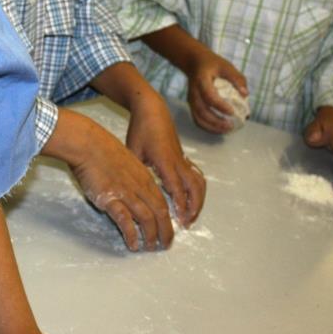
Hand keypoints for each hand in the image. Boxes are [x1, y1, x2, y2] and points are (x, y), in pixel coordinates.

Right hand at [60, 109, 174, 250]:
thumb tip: (134, 189)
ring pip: (147, 219)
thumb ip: (133, 176)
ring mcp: (126, 193)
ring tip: (150, 247)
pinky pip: (125, 221)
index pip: (162, 202)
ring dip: (151, 236)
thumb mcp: (127, 160)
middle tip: (165, 245)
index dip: (167, 219)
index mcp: (144, 177)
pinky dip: (131, 234)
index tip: (168, 229)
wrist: (88, 144)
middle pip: (160, 213)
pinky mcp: (110, 199)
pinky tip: (132, 244)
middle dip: (165, 231)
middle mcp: (139, 186)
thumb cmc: (103, 148)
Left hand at [125, 92, 205, 227]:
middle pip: (194, 187)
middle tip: (187, 223)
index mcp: (165, 160)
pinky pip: (196, 175)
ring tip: (190, 215)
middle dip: (194, 207)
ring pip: (199, 182)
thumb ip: (135, 170)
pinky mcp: (184, 157)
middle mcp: (178, 161)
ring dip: (198, 200)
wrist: (152, 110)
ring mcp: (183, 159)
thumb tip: (133, 192)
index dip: (180, 204)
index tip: (179, 220)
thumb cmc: (140, 129)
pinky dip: (197, 190)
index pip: (176, 187)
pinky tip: (190, 200)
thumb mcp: (133, 149)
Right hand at [186, 47, 247, 133]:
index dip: (220, 106)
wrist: (194, 62)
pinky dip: (208, 127)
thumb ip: (236, 78)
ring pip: (198, 118)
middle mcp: (194, 92)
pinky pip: (198, 120)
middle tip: (231, 125)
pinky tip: (220, 128)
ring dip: (212, 127)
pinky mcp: (192, 106)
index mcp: (201, 80)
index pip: (209, 96)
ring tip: (227, 129)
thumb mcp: (226, 66)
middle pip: (202, 111)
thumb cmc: (212, 64)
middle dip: (216, 121)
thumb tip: (245, 94)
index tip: (232, 112)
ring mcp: (191, 100)